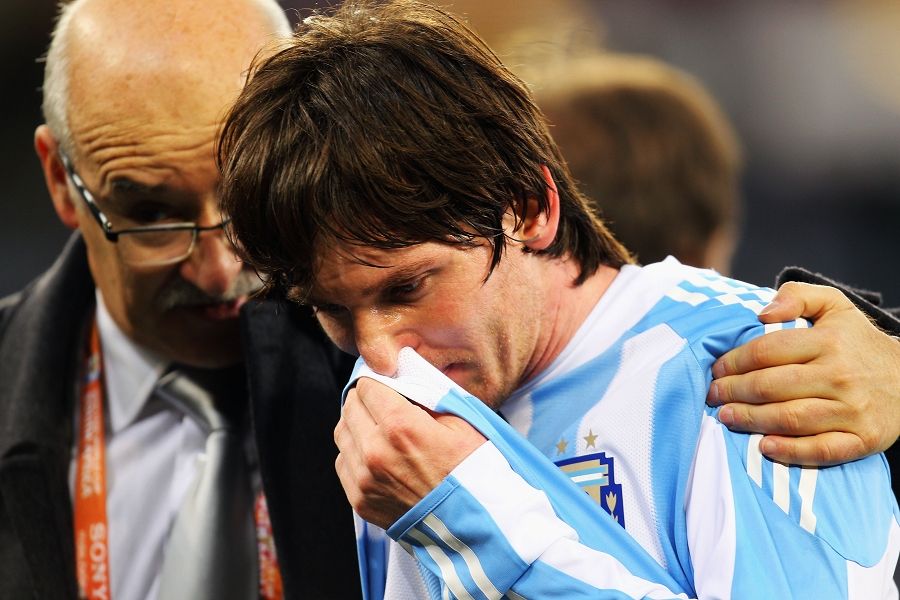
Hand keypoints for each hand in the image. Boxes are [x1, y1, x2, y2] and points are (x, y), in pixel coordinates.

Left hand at [334, 376, 486, 528]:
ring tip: (379, 429)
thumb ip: (425, 397)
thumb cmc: (473, 471)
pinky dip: (354, 453)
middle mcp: (375, 451)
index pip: (367, 386)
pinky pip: (343, 463)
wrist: (475, 524)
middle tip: (382, 403)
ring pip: (342, 434)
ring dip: (357, 425)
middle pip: (350, 407)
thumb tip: (402, 380)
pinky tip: (377, 455)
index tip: (385, 384)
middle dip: (365, 400)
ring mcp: (364, 478)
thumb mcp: (460, 421)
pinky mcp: (360, 500)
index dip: (377, 381)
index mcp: (400, 426)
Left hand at [708, 281, 899, 465]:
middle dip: (734, 391)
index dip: (735, 361)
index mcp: (829, 341)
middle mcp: (840, 375)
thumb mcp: (834, 305)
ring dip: (751, 420)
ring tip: (725, 417)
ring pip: (791, 418)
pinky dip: (791, 451)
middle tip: (712, 395)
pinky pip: (822, 450)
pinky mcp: (863, 439)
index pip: (767, 351)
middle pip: (772, 386)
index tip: (716, 369)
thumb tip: (763, 312)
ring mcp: (853, 410)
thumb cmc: (857, 341)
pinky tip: (764, 446)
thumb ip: (797, 295)